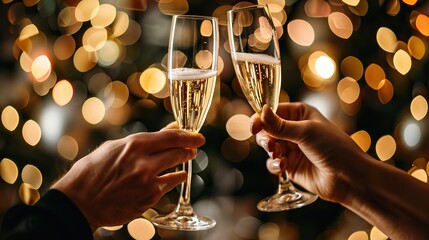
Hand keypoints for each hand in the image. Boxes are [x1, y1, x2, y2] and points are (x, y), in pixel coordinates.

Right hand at [52, 129, 204, 230]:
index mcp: (135, 145)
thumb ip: (145, 140)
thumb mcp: (116, 147)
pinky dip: (173, 180)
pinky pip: (168, 187)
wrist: (79, 201)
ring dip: (183, 164)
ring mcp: (148, 183)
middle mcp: (144, 163)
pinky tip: (175, 177)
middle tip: (195, 146)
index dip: (189, 135)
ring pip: (176, 170)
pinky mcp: (149, 199)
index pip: (171, 137)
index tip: (198, 136)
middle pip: (178, 152)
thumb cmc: (93, 170)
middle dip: (189, 148)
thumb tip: (170, 130)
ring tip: (186, 159)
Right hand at [251, 103, 368, 202]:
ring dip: (270, 151)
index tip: (254, 127)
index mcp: (300, 114)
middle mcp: (294, 129)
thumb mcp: (306, 132)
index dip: (260, 118)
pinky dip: (275, 165)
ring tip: (278, 156)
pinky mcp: (290, 166)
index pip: (272, 112)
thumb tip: (261, 112)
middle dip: (265, 138)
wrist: (349, 177)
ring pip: (267, 146)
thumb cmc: (334, 147)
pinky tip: (283, 167)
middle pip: (266, 129)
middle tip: (270, 146)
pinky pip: (273, 163)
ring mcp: (291, 148)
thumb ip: (280, 125)